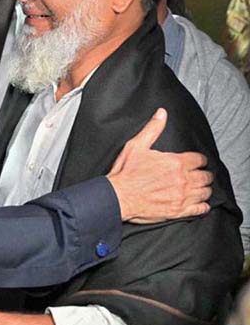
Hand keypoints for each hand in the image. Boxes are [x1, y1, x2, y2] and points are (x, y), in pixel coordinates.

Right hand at [107, 108, 212, 223]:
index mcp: (175, 162)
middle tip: (200, 175)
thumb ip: (152, 129)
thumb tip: (161, 114)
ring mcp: (181, 196)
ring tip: (200, 188)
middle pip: (205, 176)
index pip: (199, 159)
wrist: (118, 197)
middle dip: (204, 175)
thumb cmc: (125, 173)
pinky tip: (200, 203)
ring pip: (205, 192)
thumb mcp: (136, 146)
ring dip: (204, 189)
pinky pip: (200, 209)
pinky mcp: (178, 210)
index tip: (198, 162)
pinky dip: (202, 206)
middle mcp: (182, 179)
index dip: (200, 160)